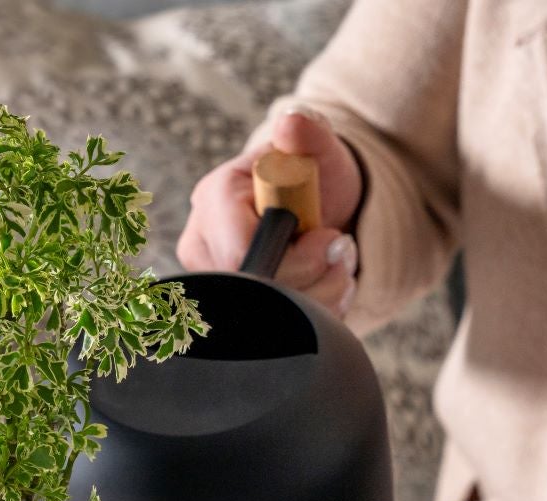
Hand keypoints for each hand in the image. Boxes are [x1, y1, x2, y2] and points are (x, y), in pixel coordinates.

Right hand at [177, 106, 365, 317]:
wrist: (316, 206)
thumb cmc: (314, 174)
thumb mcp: (320, 148)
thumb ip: (308, 134)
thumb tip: (292, 124)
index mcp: (214, 198)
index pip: (238, 252)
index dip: (291, 258)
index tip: (330, 238)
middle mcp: (203, 244)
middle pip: (250, 291)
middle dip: (312, 280)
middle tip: (343, 252)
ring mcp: (216, 280)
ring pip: (267, 316)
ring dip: (322, 297)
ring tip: (340, 263)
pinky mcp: (238, 308)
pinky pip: (278, 329)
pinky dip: (317, 313)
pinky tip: (328, 287)